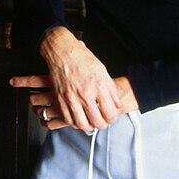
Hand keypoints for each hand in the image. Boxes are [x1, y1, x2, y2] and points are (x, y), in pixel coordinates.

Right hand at [13, 27, 137, 130]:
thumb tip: (117, 104)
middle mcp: (85, 94)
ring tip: (91, 123)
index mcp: (98, 86)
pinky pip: (68, 119)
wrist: (62, 52)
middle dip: (102, 125)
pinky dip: (75, 123)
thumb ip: (111, 90)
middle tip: (102, 122)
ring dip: (89, 127)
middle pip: (97, 122)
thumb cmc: (81, 58)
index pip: (110, 113)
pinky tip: (79, 119)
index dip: (112, 118)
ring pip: (82, 124)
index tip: (111, 117)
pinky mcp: (61, 99)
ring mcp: (72, 98)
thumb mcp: (102, 71)